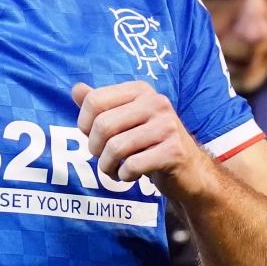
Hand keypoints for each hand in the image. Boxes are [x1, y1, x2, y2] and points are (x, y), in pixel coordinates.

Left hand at [71, 81, 210, 199]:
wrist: (190, 171)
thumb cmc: (151, 144)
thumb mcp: (126, 120)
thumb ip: (101, 105)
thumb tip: (76, 89)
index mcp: (140, 90)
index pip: (94, 100)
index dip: (84, 124)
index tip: (93, 137)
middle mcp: (156, 102)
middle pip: (102, 125)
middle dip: (95, 149)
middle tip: (104, 158)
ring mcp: (167, 126)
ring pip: (115, 148)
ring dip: (107, 166)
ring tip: (115, 170)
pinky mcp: (174, 152)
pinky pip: (132, 166)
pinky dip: (124, 176)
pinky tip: (132, 175)